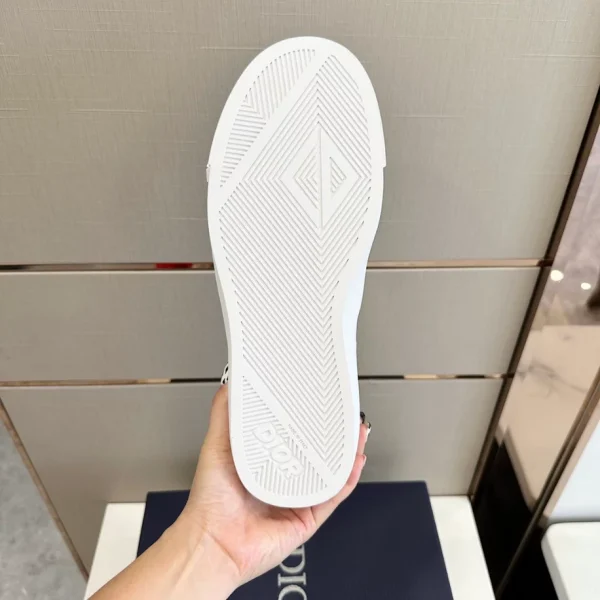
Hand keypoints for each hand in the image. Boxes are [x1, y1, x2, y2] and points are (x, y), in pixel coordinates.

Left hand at [180, 384, 369, 588]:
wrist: (214, 542)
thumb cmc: (210, 501)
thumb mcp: (217, 445)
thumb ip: (225, 415)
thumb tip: (229, 386)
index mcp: (264, 463)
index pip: (292, 436)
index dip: (308, 419)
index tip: (318, 401)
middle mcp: (282, 480)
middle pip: (316, 454)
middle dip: (334, 434)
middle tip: (345, 414)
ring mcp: (297, 499)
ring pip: (330, 473)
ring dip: (347, 453)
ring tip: (356, 432)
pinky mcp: (308, 518)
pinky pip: (333, 497)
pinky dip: (347, 480)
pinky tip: (355, 462)